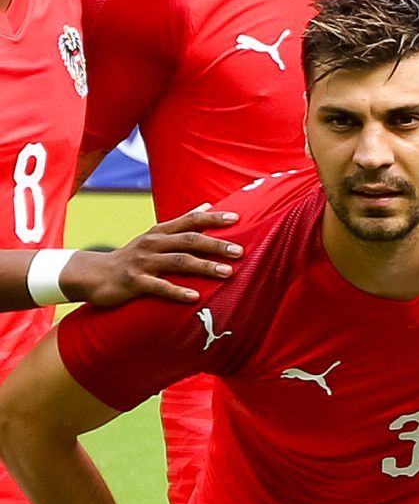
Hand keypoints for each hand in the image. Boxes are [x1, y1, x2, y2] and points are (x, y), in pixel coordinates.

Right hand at [62, 208, 241, 306]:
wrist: (94, 274)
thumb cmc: (133, 256)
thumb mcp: (156, 236)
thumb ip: (182, 223)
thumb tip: (207, 205)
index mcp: (161, 232)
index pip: (190, 220)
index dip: (213, 218)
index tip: (236, 218)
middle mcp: (153, 244)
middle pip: (189, 241)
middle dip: (215, 245)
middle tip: (240, 251)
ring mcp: (143, 262)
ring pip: (178, 262)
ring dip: (204, 267)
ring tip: (227, 273)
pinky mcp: (134, 282)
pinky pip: (159, 287)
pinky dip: (177, 291)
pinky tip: (195, 297)